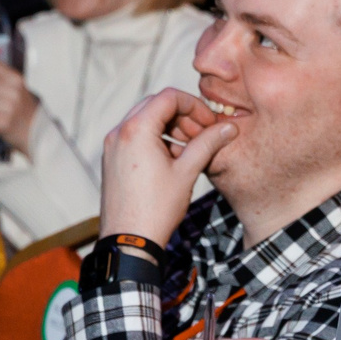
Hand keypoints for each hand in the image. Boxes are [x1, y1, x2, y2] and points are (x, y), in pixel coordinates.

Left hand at [100, 90, 233, 244]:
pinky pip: (136, 137)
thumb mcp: (187, 172)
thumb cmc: (157, 209)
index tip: (210, 123)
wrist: (129, 242)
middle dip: (182, 115)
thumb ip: (208, 144)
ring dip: (170, 128)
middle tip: (203, 134)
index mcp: (136, 129)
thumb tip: (228, 128)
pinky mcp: (112, 159)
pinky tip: (174, 159)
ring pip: (145, 121)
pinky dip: (156, 140)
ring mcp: (113, 146)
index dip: (194, 105)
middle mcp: (119, 132)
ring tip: (191, 148)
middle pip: (155, 105)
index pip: (169, 97)